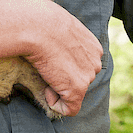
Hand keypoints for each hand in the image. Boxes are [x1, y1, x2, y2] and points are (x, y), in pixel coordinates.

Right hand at [22, 2, 102, 116]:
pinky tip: (46, 88)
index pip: (82, 67)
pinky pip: (69, 109)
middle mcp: (95, 62)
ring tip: (45, 72)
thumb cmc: (42, 23)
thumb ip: (67, 42)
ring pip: (73, 93)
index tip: (51, 60)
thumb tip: (54, 47)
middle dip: (62, 79)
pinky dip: (56, 104)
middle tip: (46, 66)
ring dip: (57, 88)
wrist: (37, 27)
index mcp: (94, 48)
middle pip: (79, 81)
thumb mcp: (61, 28)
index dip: (64, 68)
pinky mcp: (78, 90)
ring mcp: (88, 77)